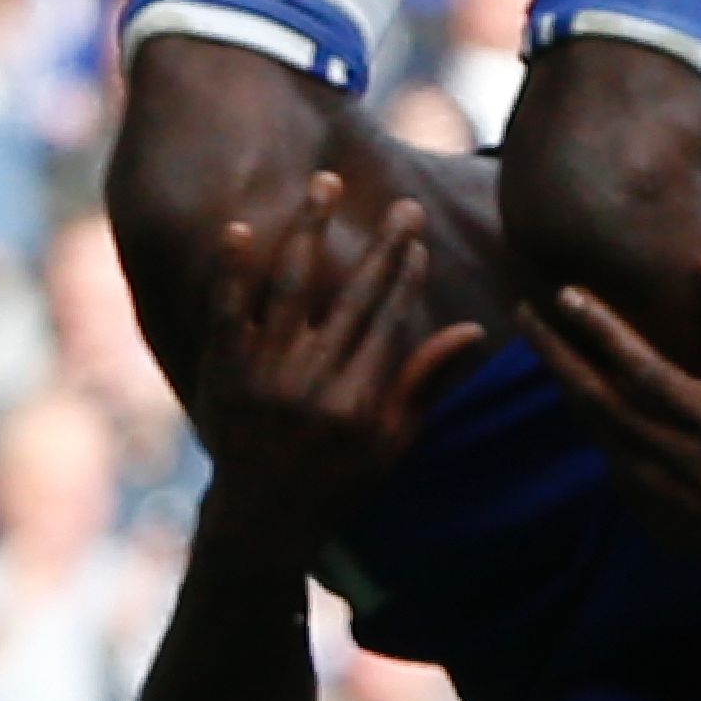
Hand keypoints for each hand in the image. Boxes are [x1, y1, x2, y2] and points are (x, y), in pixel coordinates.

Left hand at [187, 179, 480, 540]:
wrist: (261, 517)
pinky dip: (233, 271)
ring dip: (310, 230)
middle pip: (353, 297)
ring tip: (324, 183)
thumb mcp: (393, 441)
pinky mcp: (224, 372)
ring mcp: (264, 376)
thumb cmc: (339, 478)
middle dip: (381, 246)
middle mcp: (313, 384)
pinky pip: (227, 311)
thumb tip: (476, 330)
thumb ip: (427, 381)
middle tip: (401, 205)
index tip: (418, 240)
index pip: (389, 321)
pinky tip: (241, 228)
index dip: (406, 277)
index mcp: (358, 402)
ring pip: (291, 287)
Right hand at [526, 258, 700, 629]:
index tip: (539, 345)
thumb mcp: (676, 528)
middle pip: (594, 389)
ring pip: (643, 365)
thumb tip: (615, 458)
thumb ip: (642, 488)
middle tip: (526, 310)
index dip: (560, 377)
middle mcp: (664, 444)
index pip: (589, 415)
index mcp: (643, 473)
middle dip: (555, 349)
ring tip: (571, 294)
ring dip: (602, 328)